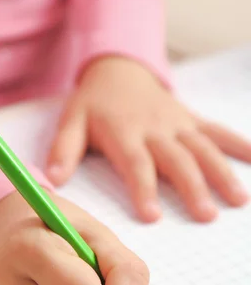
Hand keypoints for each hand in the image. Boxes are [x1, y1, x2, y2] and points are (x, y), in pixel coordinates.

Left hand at [47, 56, 250, 221]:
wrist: (118, 68)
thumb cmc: (93, 102)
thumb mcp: (71, 122)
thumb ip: (63, 151)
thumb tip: (52, 182)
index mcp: (124, 133)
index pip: (135, 164)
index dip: (143, 189)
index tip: (152, 216)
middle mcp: (155, 129)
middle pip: (176, 159)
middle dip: (192, 187)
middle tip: (206, 215)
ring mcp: (177, 122)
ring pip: (203, 147)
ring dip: (222, 171)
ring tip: (240, 199)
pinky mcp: (190, 119)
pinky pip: (217, 130)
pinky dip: (239, 144)